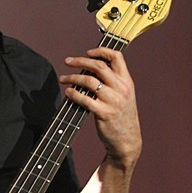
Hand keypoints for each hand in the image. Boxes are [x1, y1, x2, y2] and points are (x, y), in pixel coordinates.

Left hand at [59, 47, 141, 166]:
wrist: (128, 141)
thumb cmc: (122, 118)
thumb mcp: (124, 96)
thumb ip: (113, 82)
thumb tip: (90, 70)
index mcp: (127, 82)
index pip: (117, 57)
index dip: (101, 51)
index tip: (87, 52)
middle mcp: (121, 89)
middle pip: (99, 66)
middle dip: (80, 61)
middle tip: (67, 61)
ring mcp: (113, 101)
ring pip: (89, 81)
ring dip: (72, 77)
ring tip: (63, 78)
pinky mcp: (104, 113)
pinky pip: (85, 99)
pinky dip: (73, 94)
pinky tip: (68, 92)